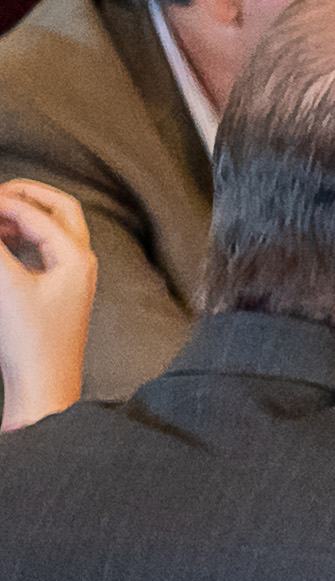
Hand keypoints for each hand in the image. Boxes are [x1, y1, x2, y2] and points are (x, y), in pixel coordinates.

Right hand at [0, 177, 95, 431]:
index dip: (3, 201)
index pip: (37, 212)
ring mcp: (72, 276)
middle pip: (60, 209)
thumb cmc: (30, 342)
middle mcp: (81, 263)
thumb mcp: (5, 284)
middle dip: (27, 195)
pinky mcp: (58, 290)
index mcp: (76, 258)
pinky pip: (42, 249)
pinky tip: (0, 241)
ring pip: (52, 228)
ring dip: (22, 216)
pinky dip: (20, 237)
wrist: (44, 386)